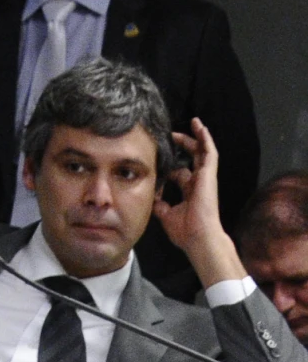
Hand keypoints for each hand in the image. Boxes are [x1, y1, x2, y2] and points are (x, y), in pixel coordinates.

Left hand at [155, 118, 243, 284]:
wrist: (199, 238)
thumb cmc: (185, 231)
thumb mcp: (166, 214)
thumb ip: (159, 204)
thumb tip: (151, 196)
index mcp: (189, 192)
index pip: (179, 173)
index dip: (169, 164)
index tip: (157, 155)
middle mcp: (198, 183)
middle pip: (192, 159)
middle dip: (183, 146)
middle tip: (170, 135)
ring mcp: (205, 179)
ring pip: (203, 152)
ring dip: (197, 137)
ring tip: (193, 123)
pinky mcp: (209, 176)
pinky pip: (209, 153)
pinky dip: (205, 139)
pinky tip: (201, 127)